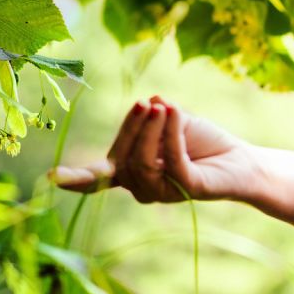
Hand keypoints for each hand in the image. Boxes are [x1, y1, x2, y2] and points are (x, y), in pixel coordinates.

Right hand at [47, 95, 256, 203]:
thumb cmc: (204, 142)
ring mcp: (163, 192)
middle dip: (131, 127)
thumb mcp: (173, 121)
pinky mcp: (187, 189)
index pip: (98, 178)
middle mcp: (141, 187)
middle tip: (145, 103)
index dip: (76, 180)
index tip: (51, 178)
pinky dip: (169, 132)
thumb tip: (151, 101)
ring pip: (141, 161)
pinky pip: (171, 161)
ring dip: (150, 129)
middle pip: (120, 158)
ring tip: (162, 107)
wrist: (242, 160)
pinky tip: (172, 112)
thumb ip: (156, 115)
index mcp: (130, 171)